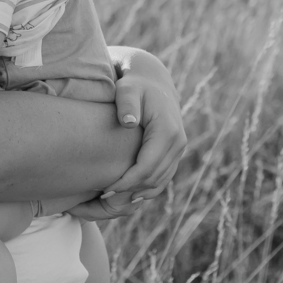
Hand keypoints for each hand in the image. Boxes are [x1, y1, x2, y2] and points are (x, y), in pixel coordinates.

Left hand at [101, 48, 185, 202]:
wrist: (153, 82)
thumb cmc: (134, 86)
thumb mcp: (127, 89)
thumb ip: (126, 103)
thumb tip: (129, 122)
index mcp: (167, 130)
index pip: (147, 166)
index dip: (127, 182)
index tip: (105, 189)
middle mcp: (178, 142)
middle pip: (154, 178)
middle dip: (130, 191)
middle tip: (104, 198)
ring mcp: (179, 149)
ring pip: (160, 182)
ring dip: (138, 193)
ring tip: (113, 200)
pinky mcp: (174, 153)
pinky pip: (163, 178)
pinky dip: (146, 188)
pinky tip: (127, 193)